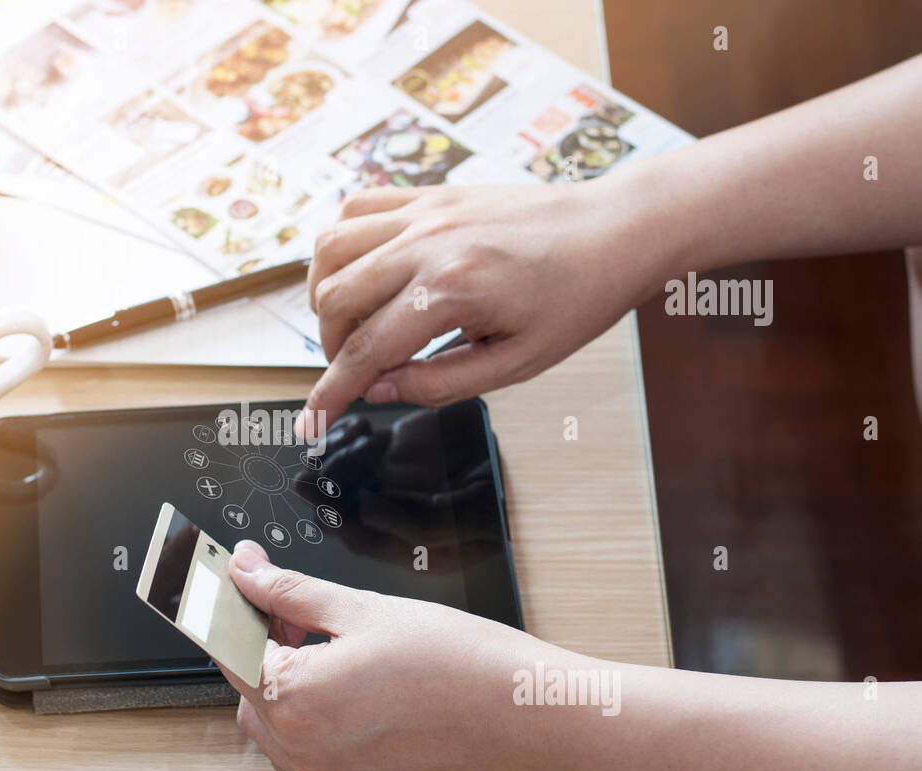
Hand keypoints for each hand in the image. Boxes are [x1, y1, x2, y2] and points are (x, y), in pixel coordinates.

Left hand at [221, 539, 537, 770]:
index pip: (229, 646)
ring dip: (285, 684)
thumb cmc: (453, 659)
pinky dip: (313, 717)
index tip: (244, 582)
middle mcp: (302, 747)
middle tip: (302, 614)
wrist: (517, 709)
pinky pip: (308, 750)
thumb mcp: (359, 608)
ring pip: (274, 723)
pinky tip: (353, 686)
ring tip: (335, 649)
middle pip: (248, 687)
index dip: (236, 605)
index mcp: (293, 696)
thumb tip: (246, 572)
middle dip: (263, 645)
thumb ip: (289, 591)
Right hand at [301, 177, 666, 433]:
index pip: (366, 351)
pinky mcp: (429, 195)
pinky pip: (356, 208)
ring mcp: (425, 212)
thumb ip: (439, 382)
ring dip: (327, 293)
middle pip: (335, 299)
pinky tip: (365, 272)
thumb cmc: (577, 298)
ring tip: (353, 322)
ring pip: (330, 248)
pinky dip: (342, 244)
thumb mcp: (517, 364)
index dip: (332, 393)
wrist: (614, 230)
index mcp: (453, 290)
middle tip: (359, 371)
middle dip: (332, 348)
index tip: (313, 420)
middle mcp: (428, 243)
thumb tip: (379, 390)